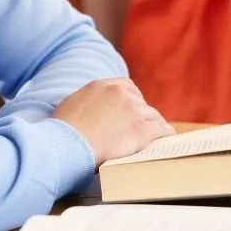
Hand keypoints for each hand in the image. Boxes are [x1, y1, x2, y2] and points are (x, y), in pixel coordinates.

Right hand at [53, 77, 174, 166]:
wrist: (68, 143)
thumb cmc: (64, 130)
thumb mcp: (71, 104)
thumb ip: (87, 101)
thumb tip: (87, 108)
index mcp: (102, 86)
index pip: (127, 86)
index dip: (132, 99)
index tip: (132, 109)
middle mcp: (121, 94)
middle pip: (141, 103)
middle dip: (141, 115)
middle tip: (140, 128)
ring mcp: (133, 111)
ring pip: (153, 116)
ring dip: (153, 126)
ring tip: (156, 137)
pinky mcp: (142, 130)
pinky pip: (162, 130)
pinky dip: (165, 135)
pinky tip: (165, 140)